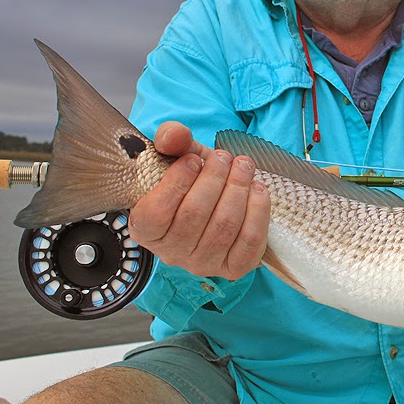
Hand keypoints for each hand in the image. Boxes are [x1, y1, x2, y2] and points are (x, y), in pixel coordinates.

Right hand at [127, 121, 270, 279]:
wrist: (217, 198)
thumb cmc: (192, 178)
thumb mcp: (177, 154)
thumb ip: (171, 139)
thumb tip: (176, 135)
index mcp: (145, 228)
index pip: (157, 211)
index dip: (177, 182)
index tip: (193, 159)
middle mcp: (171, 252)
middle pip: (195, 215)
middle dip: (215, 178)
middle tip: (224, 157)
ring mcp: (202, 263)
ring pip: (225, 226)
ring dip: (238, 189)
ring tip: (243, 166)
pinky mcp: (233, 268)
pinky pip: (250, 242)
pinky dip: (258, 212)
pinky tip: (258, 189)